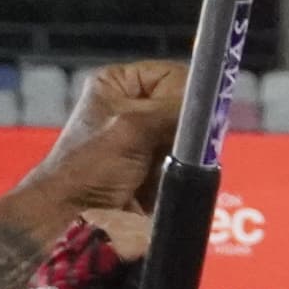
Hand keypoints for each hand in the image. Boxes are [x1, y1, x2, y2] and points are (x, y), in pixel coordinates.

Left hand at [14, 62, 182, 217]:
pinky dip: (181, 171)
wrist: (74, 215)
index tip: (188, 119)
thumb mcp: (132, 129)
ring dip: (183, 154)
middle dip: (186, 130)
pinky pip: (186, 161)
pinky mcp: (156, 165)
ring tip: (160, 168)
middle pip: (186, 107)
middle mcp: (134, 104)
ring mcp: (146, 137)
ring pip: (190, 137)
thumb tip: (213, 104)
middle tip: (169, 147)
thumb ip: (173, 110)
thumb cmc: (90, 167)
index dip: (186, 95)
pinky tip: (164, 179)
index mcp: (120, 83)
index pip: (174, 74)